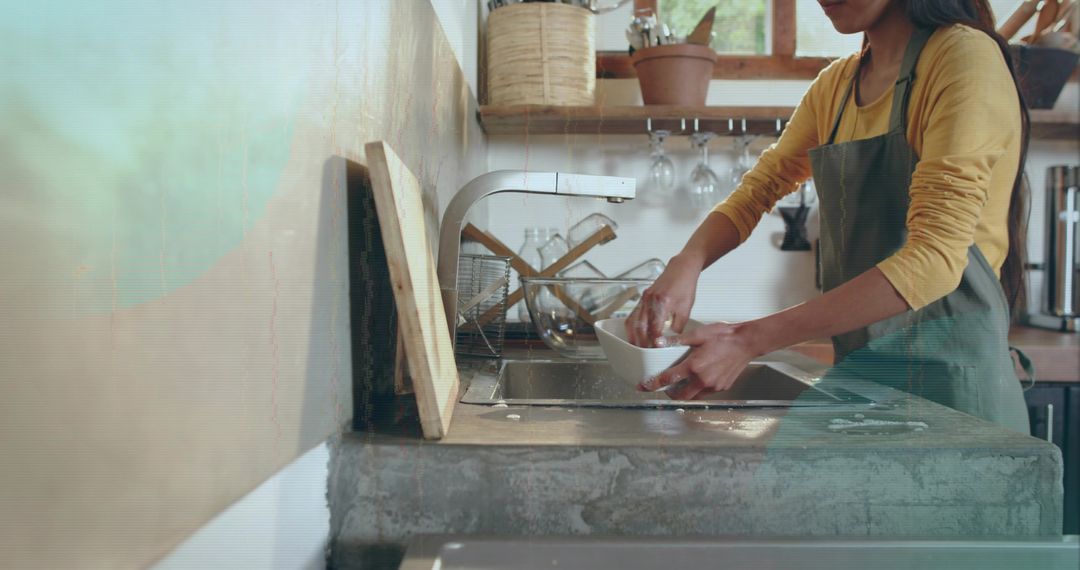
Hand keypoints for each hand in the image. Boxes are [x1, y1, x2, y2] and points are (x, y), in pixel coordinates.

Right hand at [625, 254, 700, 346]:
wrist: (681, 269)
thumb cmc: (685, 286)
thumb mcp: (686, 309)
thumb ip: (677, 326)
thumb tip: (670, 340)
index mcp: (663, 302)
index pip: (655, 328)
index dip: (655, 341)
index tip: (656, 349)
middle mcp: (650, 300)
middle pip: (640, 326)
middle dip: (642, 342)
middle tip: (645, 352)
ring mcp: (644, 298)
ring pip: (633, 321)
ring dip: (633, 335)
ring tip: (637, 346)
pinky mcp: (642, 298)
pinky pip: (633, 315)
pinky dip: (632, 326)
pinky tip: (635, 334)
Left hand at [637, 321, 759, 399]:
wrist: (747, 342)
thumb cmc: (725, 336)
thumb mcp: (698, 334)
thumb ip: (677, 341)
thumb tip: (659, 342)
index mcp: (694, 366)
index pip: (668, 379)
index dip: (653, 384)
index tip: (644, 386)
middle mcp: (703, 379)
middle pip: (679, 396)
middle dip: (668, 394)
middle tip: (663, 388)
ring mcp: (713, 385)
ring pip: (693, 396)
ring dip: (684, 393)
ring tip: (680, 383)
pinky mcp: (722, 387)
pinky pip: (705, 392)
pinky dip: (697, 389)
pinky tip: (697, 379)